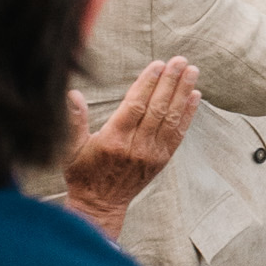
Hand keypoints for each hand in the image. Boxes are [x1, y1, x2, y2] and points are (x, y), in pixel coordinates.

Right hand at [62, 57, 201, 240]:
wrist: (100, 206)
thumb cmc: (83, 174)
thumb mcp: (70, 149)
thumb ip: (74, 120)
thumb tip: (72, 94)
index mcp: (113, 140)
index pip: (135, 106)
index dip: (148, 83)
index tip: (158, 64)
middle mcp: (136, 147)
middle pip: (157, 109)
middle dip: (170, 82)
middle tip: (180, 60)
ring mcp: (151, 154)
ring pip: (170, 119)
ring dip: (182, 93)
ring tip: (191, 71)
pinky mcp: (161, 160)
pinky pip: (178, 134)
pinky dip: (187, 114)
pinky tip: (194, 96)